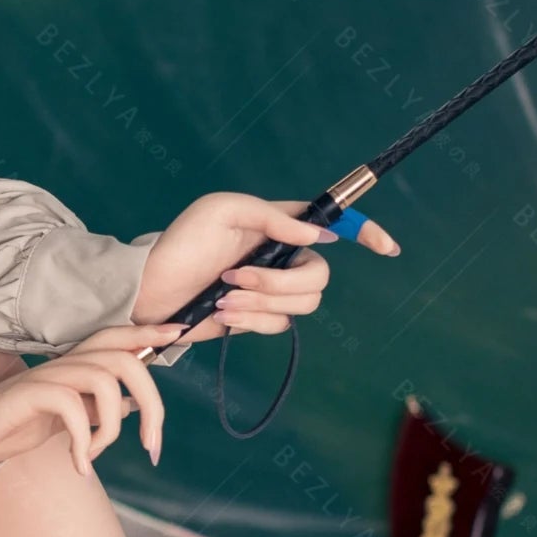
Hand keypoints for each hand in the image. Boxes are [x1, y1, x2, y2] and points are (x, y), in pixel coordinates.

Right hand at [0, 323, 190, 478]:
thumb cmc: (16, 425)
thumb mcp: (66, 419)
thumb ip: (96, 408)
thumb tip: (130, 405)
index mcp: (75, 366)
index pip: (117, 339)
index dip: (147, 332)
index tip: (176, 332)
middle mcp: (64, 364)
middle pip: (125, 361)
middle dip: (152, 403)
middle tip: (152, 447)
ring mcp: (47, 376)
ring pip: (104, 381)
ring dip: (113, 428)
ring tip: (98, 455)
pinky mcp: (30, 395)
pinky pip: (73, 408)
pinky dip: (85, 442)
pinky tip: (79, 464)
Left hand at [131, 192, 400, 336]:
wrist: (151, 289)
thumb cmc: (182, 241)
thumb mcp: (223, 210)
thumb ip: (272, 217)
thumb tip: (316, 233)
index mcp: (280, 222)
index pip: (334, 223)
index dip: (364, 233)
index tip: (386, 248)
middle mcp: (284, 255)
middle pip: (320, 275)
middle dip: (282, 282)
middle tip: (237, 277)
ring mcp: (273, 289)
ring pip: (303, 304)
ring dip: (261, 302)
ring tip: (223, 297)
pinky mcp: (258, 318)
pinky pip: (279, 325)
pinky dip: (251, 321)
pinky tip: (223, 314)